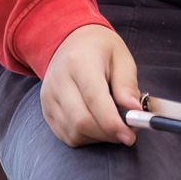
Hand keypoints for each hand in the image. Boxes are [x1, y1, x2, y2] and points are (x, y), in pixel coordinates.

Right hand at [40, 24, 140, 146]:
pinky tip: (98, 125)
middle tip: (128, 130)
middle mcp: (59, 81)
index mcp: (79, 62)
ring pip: (74, 133)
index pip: (93, 99)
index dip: (112, 122)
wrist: (72, 42)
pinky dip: (87, 137)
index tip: (130, 135)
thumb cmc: (101, 49)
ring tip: (113, 123)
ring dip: (99, 136)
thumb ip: (127, 85)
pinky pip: (67, 136)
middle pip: (81, 121)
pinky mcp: (46, 110)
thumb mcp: (122, 58)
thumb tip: (134, 112)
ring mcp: (49, 97)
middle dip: (108, 133)